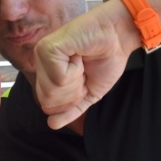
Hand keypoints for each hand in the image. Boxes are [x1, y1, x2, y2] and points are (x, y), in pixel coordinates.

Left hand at [33, 0, 138, 128]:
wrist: (119, 36)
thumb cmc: (106, 58)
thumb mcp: (88, 92)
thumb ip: (71, 109)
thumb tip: (51, 124)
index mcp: (47, 73)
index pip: (47, 106)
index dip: (70, 102)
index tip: (84, 82)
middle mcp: (40, 63)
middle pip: (47, 101)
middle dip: (73, 93)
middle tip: (83, 72)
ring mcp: (41, 55)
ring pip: (52, 90)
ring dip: (76, 81)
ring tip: (81, 62)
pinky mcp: (47, 48)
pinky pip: (59, 78)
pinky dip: (76, 71)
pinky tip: (79, 55)